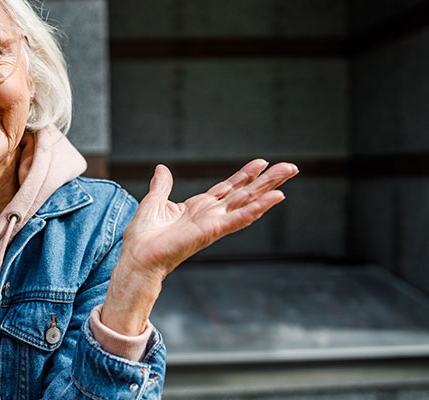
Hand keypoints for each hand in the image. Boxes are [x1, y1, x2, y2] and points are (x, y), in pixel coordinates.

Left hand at [122, 159, 297, 277]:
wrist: (137, 257)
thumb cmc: (143, 237)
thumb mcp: (154, 202)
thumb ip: (162, 186)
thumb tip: (162, 169)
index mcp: (199, 208)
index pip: (228, 188)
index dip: (245, 175)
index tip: (261, 162)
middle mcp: (211, 215)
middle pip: (245, 193)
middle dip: (267, 180)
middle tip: (290, 167)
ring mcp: (214, 223)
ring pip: (248, 202)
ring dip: (269, 188)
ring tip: (288, 173)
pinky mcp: (212, 231)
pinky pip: (239, 218)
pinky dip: (258, 207)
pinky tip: (275, 197)